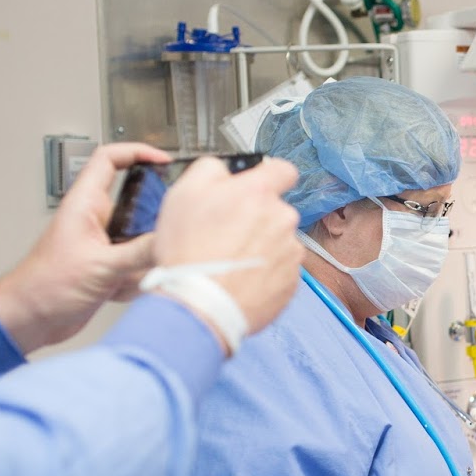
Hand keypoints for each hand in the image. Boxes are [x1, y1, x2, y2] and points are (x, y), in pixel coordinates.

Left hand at [0, 143, 170, 352]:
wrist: (29, 319)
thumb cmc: (43, 286)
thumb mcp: (101, 266)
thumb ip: (141, 253)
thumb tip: (172, 240)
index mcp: (85, 206)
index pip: (110, 160)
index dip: (137, 152)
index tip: (163, 160)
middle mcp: (96, 221)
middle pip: (138, 204)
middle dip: (154, 223)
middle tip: (167, 231)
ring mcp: (103, 245)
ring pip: (142, 241)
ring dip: (145, 260)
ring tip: (135, 274)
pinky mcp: (107, 268)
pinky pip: (138, 267)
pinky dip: (136, 281)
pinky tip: (121, 291)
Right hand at [151, 155, 302, 334]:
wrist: (200, 305)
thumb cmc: (189, 251)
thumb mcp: (183, 193)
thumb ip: (210, 170)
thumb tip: (224, 170)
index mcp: (258, 193)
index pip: (283, 170)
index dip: (270, 177)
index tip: (258, 189)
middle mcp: (283, 218)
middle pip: (276, 211)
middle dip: (256, 219)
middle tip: (226, 236)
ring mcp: (291, 252)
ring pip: (279, 241)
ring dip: (261, 247)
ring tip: (230, 262)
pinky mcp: (292, 281)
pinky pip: (281, 270)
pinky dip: (265, 273)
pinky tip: (241, 279)